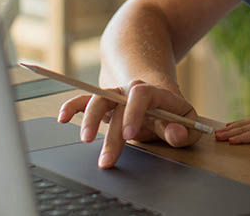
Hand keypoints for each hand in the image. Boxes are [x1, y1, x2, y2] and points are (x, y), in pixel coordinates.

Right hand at [57, 79, 203, 167]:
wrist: (157, 95)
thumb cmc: (172, 113)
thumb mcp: (186, 121)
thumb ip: (184, 131)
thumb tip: (176, 134)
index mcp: (153, 92)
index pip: (141, 95)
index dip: (134, 113)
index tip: (129, 134)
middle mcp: (130, 91)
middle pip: (117, 105)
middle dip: (111, 134)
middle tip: (107, 159)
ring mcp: (115, 95)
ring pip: (98, 100)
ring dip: (89, 120)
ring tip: (85, 140)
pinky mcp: (103, 102)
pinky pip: (84, 100)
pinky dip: (72, 107)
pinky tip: (62, 117)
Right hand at [214, 104, 249, 146]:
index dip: (242, 138)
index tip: (231, 141)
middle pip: (243, 129)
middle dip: (229, 133)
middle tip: (216, 137)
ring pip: (241, 124)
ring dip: (229, 129)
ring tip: (217, 133)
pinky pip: (245, 122)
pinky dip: (235, 124)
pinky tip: (228, 125)